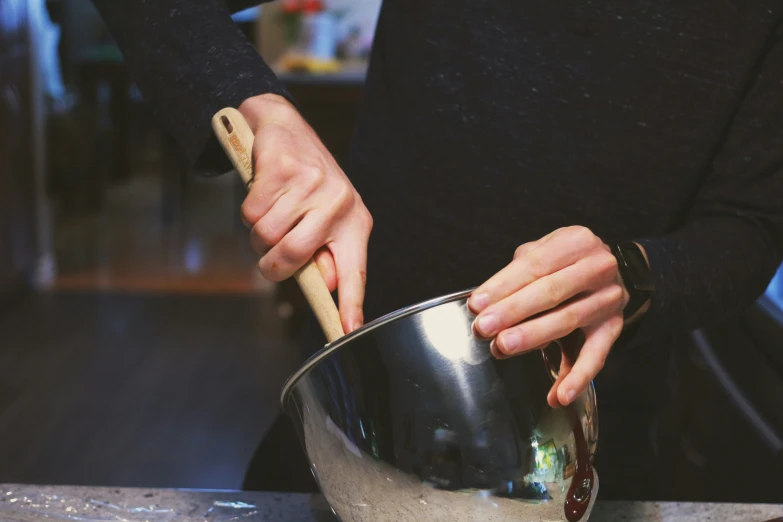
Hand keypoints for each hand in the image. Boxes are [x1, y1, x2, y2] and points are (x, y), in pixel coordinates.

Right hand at [238, 94, 372, 332]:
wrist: (284, 127)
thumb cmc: (307, 183)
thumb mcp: (327, 217)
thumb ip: (327, 252)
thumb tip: (330, 285)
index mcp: (355, 222)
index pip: (354, 271)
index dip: (350, 304)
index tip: (348, 331)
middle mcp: (339, 203)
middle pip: (292, 257)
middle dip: (271, 263)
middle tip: (270, 251)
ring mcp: (311, 184)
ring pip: (265, 235)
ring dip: (258, 232)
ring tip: (272, 210)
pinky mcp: (282, 169)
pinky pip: (250, 212)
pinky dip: (248, 208)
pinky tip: (264, 190)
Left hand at [469, 226, 640, 406]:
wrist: (611, 269)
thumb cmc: (564, 262)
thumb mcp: (543, 252)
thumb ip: (516, 274)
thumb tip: (483, 303)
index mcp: (576, 242)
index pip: (534, 265)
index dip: (503, 285)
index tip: (477, 304)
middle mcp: (598, 267)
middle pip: (550, 292)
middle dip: (513, 311)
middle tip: (484, 327)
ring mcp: (609, 298)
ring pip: (568, 320)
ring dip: (533, 337)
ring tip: (503, 347)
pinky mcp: (614, 328)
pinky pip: (596, 356)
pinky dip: (577, 378)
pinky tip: (558, 396)